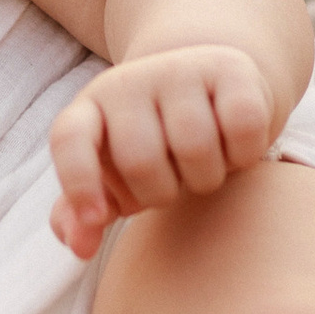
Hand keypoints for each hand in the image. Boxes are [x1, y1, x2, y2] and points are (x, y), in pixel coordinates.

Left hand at [48, 45, 279, 257]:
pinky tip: (235, 148)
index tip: (98, 219)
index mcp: (91, 108)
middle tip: (173, 182)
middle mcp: (130, 81)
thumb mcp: (113, 178)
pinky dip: (244, 155)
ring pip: (196, 148)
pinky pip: (243, 128)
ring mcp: (180, 69)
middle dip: (161, 193)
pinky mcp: (230, 68)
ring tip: (203, 166)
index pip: (70, 138)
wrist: (205, 86)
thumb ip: (83, 213)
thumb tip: (79, 245)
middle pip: (140, 160)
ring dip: (206, 178)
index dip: (78, 182)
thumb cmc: (153, 146)